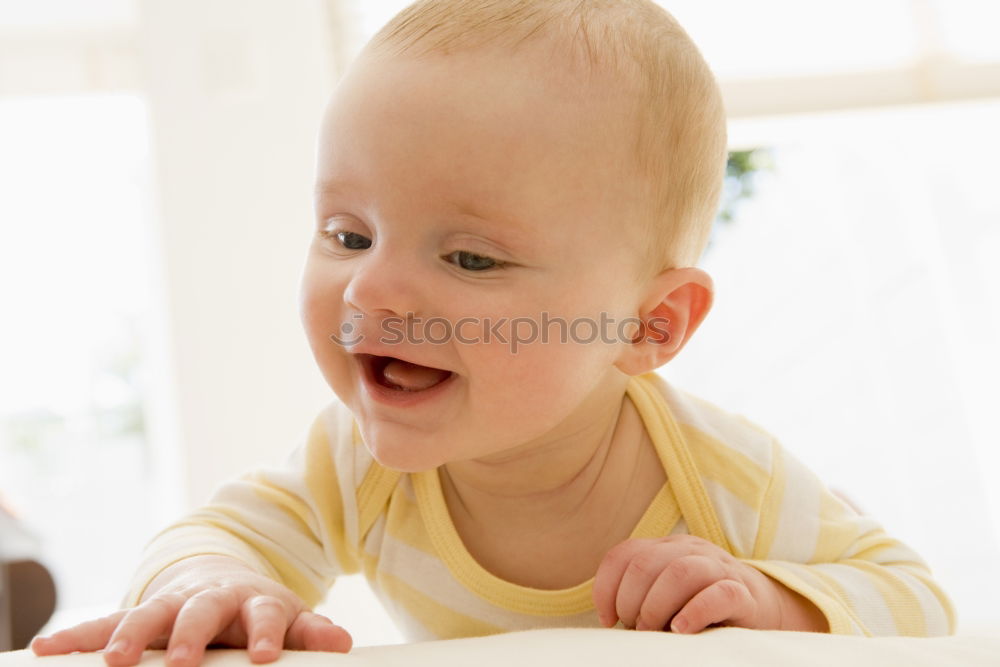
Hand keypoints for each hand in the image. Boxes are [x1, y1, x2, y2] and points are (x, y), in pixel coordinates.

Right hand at [30, 555, 351, 666]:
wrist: (221, 580)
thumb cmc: (256, 612)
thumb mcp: (287, 619)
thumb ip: (310, 633)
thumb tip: (343, 645)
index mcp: (254, 600)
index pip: (264, 613)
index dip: (265, 632)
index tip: (264, 654)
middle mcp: (211, 598)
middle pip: (201, 611)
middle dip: (190, 634)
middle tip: (184, 658)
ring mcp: (171, 604)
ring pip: (148, 614)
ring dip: (129, 635)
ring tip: (114, 660)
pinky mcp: (139, 614)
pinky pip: (104, 623)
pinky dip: (78, 635)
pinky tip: (48, 649)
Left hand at [593, 535, 801, 633]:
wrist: (761, 608)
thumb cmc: (702, 607)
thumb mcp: (667, 595)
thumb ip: (642, 595)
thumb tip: (612, 619)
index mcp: (668, 547)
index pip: (625, 554)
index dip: (607, 587)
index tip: (609, 620)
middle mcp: (692, 550)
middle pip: (646, 563)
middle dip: (631, 601)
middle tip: (636, 629)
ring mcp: (720, 568)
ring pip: (680, 572)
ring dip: (657, 606)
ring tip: (654, 631)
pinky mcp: (744, 593)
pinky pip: (719, 594)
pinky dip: (695, 613)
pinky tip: (682, 630)